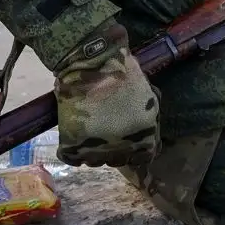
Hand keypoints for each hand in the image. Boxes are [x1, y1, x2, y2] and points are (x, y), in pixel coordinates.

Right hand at [54, 20, 159, 166]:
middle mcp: (122, 149)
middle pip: (119, 161)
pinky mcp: (73, 146)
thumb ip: (150, 119)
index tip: (130, 140)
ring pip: (96, 162)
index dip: (137, 149)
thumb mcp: (150, 96)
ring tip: (91, 131)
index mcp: (144, 137)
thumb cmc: (124, 73)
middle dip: (116, 148)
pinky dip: (73, 152)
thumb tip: (148, 132)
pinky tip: (76, 138)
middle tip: (108, 130)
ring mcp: (96, 150)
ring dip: (95, 151)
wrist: (93, 62)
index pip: (144, 158)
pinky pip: (73, 158)